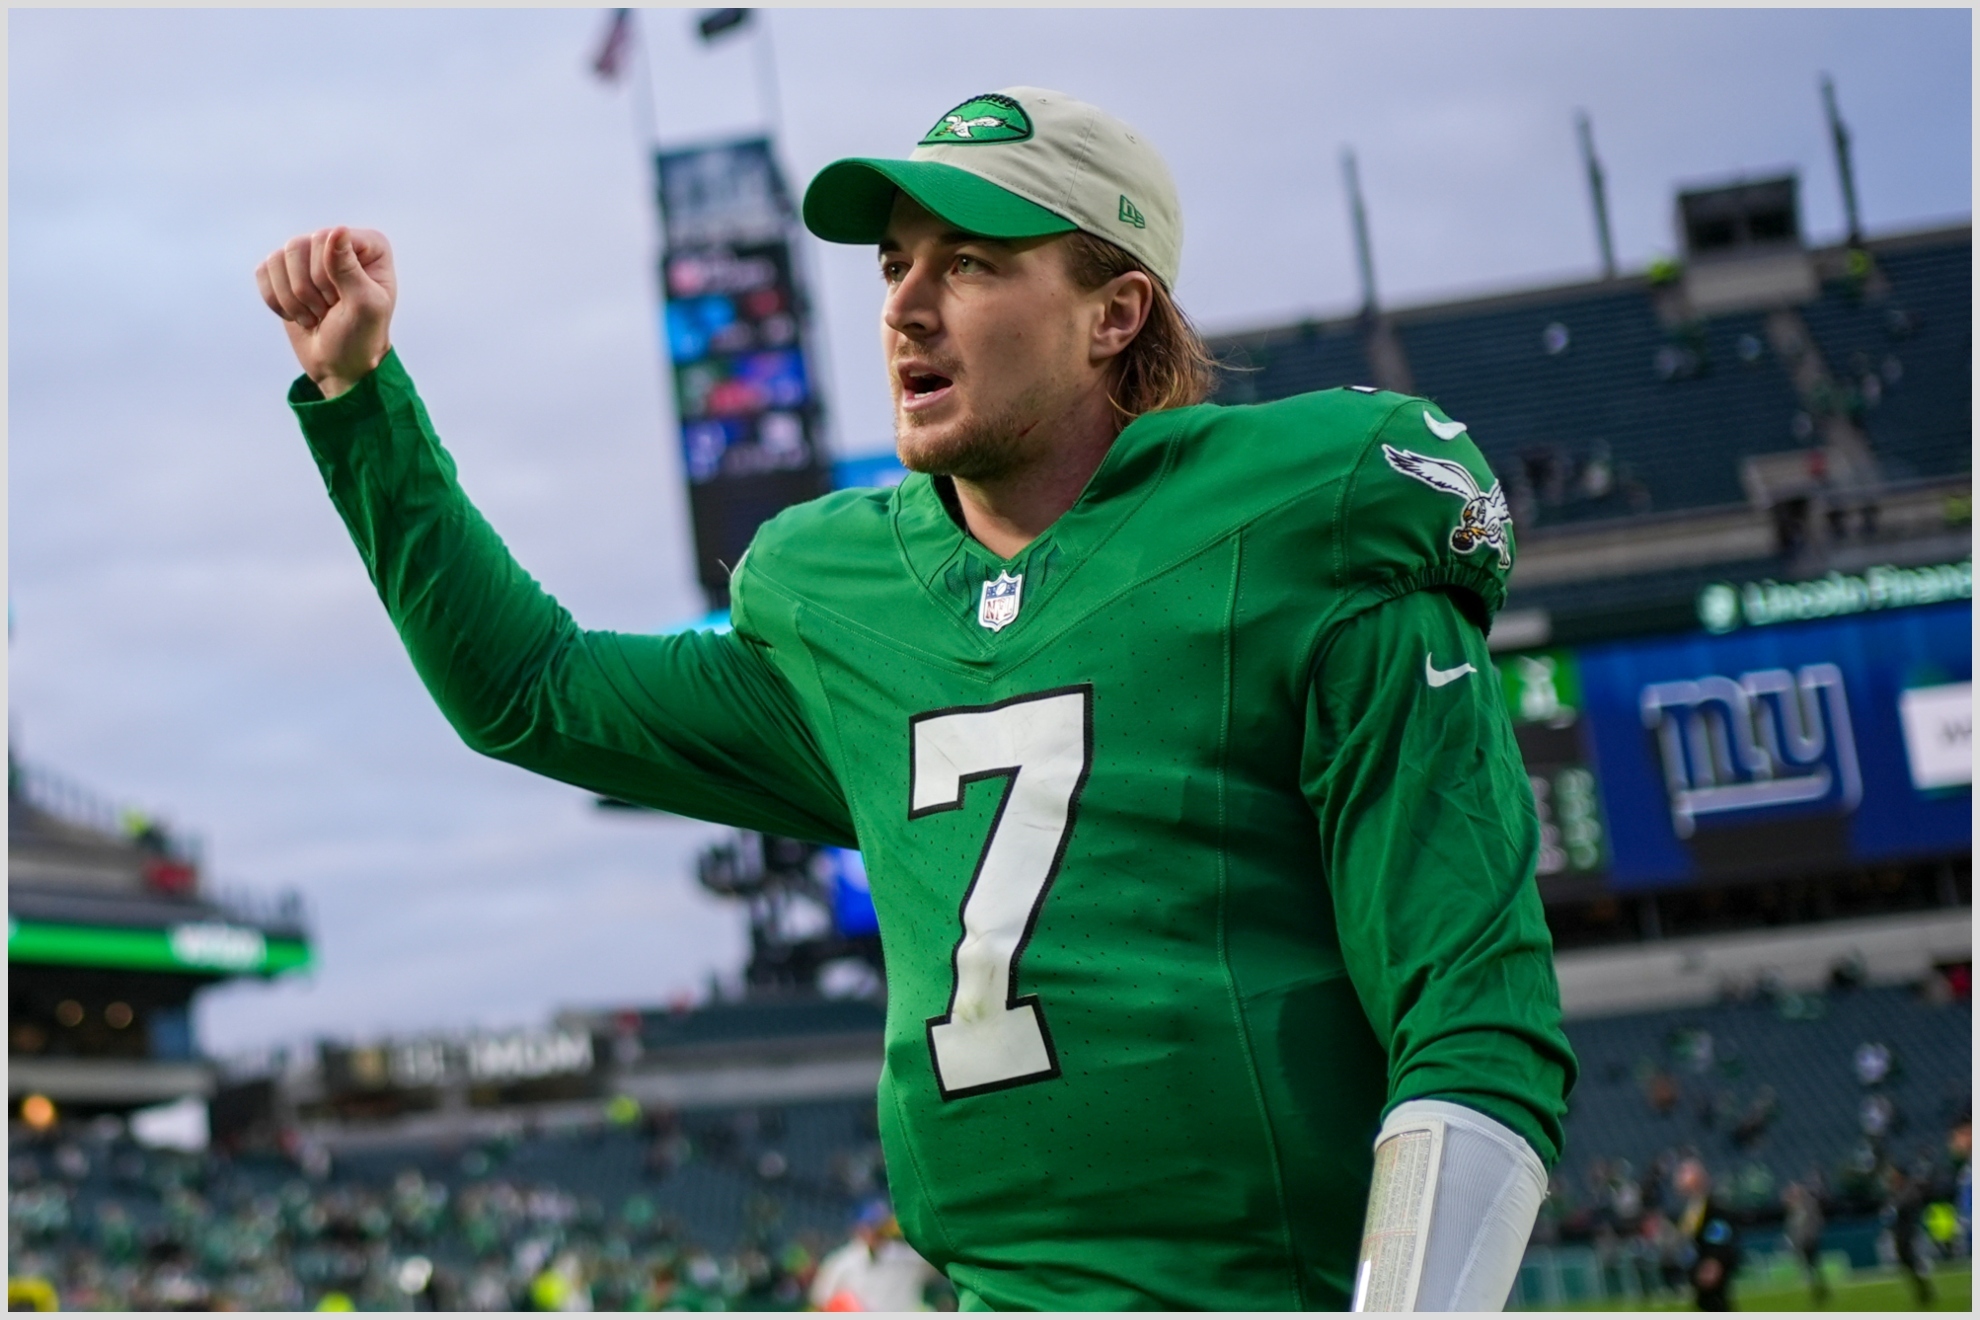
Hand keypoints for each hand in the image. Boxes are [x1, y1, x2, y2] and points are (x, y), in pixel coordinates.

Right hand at [255, 226, 395, 397]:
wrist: (340, 365)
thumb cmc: (361, 337)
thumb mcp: (364, 306)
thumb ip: (349, 269)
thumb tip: (336, 230)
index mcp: (369, 246)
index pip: (326, 238)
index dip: (327, 275)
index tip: (344, 300)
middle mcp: (340, 242)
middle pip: (297, 246)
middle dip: (309, 290)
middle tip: (330, 310)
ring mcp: (310, 256)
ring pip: (277, 259)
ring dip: (293, 299)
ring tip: (316, 314)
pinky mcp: (285, 272)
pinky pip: (263, 272)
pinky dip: (277, 301)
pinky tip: (298, 313)